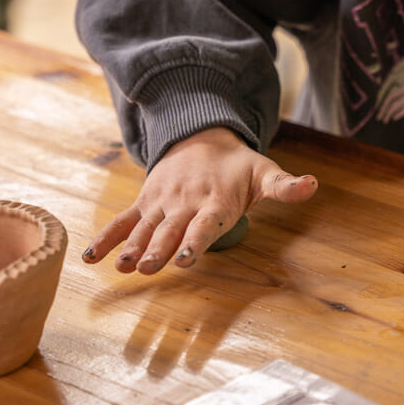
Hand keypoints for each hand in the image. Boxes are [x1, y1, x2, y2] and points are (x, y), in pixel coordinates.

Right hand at [81, 127, 317, 273]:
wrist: (201, 136)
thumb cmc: (238, 166)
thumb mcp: (265, 173)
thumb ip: (285, 186)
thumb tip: (312, 185)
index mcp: (215, 201)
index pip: (205, 224)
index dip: (196, 242)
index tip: (187, 259)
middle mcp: (185, 204)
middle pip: (170, 230)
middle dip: (158, 249)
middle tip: (146, 268)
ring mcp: (161, 204)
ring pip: (145, 228)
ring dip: (131, 247)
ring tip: (121, 267)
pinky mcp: (144, 203)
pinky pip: (123, 221)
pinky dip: (106, 238)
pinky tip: (91, 258)